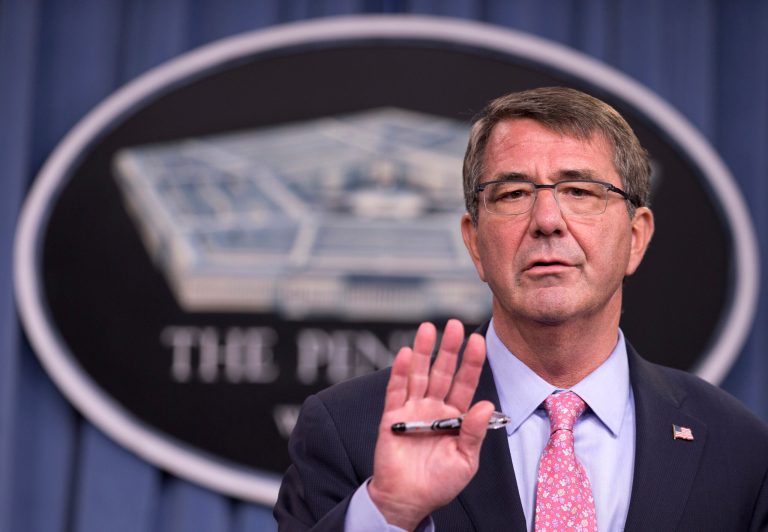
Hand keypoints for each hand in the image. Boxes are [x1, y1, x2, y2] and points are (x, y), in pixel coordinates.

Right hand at [368, 319, 493, 529]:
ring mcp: (412, 409)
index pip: (465, 383)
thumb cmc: (439, 483)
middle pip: (442, 372)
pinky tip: (403, 354)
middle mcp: (434, 407)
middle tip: (454, 325)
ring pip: (418, 374)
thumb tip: (485, 403)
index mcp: (455, 416)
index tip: (478, 341)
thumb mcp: (465, 460)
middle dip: (448, 348)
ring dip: (422, 352)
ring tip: (427, 328)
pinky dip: (398, 372)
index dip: (471, 362)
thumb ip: (474, 432)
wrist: (408, 500)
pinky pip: (395, 391)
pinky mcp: (392, 417)